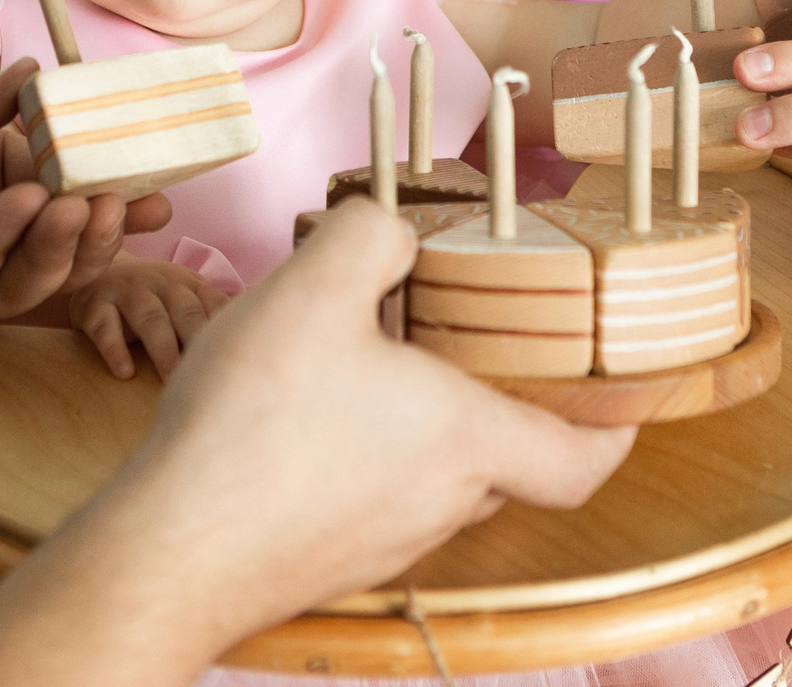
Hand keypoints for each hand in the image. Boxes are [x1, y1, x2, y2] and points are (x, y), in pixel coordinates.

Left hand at [0, 58, 172, 347]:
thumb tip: (36, 78)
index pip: (48, 163)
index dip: (99, 160)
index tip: (153, 149)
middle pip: (52, 225)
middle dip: (104, 211)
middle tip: (145, 192)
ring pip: (25, 268)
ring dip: (66, 240)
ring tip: (93, 202)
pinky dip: (3, 246)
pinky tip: (27, 209)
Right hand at [71, 258, 230, 380]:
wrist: (95, 273)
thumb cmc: (151, 298)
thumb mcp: (182, 298)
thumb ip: (212, 315)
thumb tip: (262, 339)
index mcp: (187, 284)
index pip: (213, 305)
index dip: (226, 332)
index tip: (241, 360)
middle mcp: (160, 282)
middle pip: (186, 311)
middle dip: (199, 342)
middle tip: (211, 378)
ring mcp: (126, 291)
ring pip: (149, 318)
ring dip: (163, 350)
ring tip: (172, 382)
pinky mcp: (94, 304)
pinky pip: (105, 326)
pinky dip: (115, 349)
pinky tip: (125, 373)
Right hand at [105, 201, 634, 637]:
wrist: (171, 550)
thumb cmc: (253, 425)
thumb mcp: (312, 287)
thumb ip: (369, 233)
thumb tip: (393, 231)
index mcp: (466, 439)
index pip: (583, 455)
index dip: (614, 425)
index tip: (620, 395)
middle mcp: (440, 503)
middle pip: (504, 460)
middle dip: (492, 401)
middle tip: (464, 343)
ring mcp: (383, 542)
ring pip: (431, 479)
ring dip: (415, 428)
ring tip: (360, 367)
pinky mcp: (326, 560)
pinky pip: (366, 501)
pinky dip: (357, 459)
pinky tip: (297, 419)